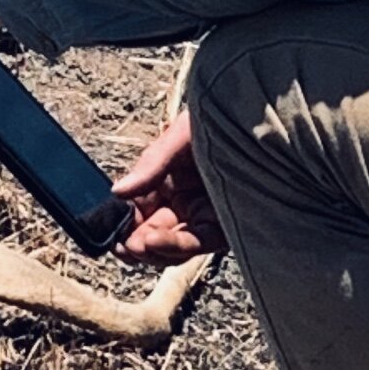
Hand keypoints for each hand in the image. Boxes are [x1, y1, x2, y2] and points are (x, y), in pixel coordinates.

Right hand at [113, 107, 221, 262]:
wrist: (258, 118)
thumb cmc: (216, 123)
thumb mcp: (177, 140)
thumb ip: (149, 168)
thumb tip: (116, 192)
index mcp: (167, 185)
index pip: (139, 214)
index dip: (124, 226)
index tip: (110, 233)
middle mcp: (184, 205)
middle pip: (154, 237)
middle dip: (136, 246)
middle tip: (122, 246)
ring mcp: (204, 218)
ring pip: (173, 247)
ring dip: (151, 251)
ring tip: (135, 245)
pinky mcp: (225, 228)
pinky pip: (196, 243)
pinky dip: (173, 245)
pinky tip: (153, 240)